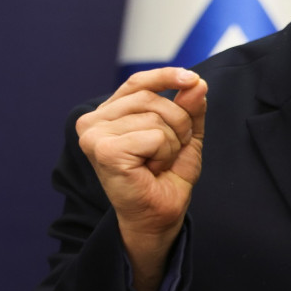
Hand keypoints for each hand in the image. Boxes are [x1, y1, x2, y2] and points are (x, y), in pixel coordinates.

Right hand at [76, 67, 207, 290]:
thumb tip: (197, 83)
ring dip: (171, 142)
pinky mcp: (105, 150)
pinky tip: (152, 169)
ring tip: (158, 162)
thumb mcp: (184, 134)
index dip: (166, 76)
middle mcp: (93, 121)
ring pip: (155, 117)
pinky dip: (164, 153)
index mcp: (108, 113)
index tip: (193, 79)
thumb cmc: (166, 176)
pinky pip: (154, 135)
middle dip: (177, 122)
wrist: (161, 214)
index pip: (137, 82)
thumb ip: (189, 106)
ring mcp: (94, 135)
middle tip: (170, 150)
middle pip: (151, 98)